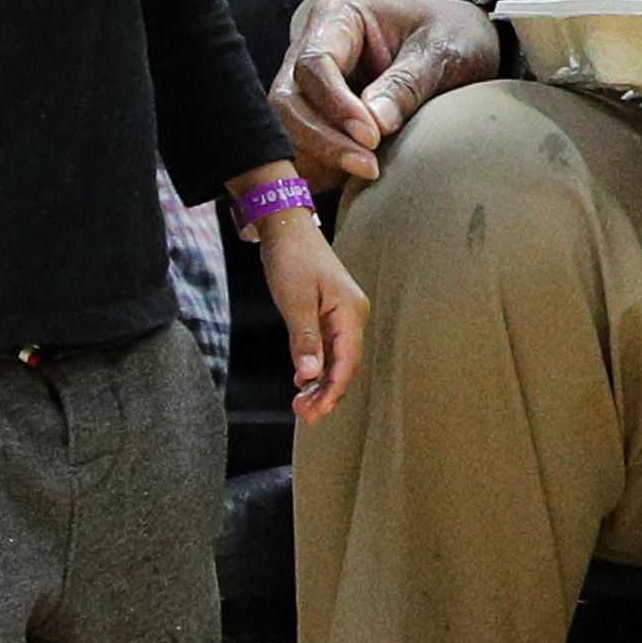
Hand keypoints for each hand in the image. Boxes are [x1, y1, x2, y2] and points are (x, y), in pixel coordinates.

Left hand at [246, 189, 368, 419]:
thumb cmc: (292, 259)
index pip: (347, 362)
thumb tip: (310, 375)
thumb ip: (305, 339)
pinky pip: (329, 348)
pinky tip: (302, 381)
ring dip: (321, 383)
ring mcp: (343, 315)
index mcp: (351, 313)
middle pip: (346, 365)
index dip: (333, 391)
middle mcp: (353, 316)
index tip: (315, 413)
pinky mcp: (331, 314)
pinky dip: (317, 367)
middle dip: (327, 393)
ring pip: (337, 359)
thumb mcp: (294, 301)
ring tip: (301, 404)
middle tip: (303, 414)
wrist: (288, 228)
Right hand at [272, 0, 499, 186]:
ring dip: (321, 157)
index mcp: (338, 18)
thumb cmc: (452, 35)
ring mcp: (312, 86)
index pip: (315, 64)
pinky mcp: (321, 117)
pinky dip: (322, 167)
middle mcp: (314, 50)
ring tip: (368, 172)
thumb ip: (408, 83)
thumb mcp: (443, 50)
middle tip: (368, 166)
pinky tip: (354, 180)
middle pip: (291, 101)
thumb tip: (375, 123)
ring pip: (289, 128)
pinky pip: (304, 148)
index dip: (336, 105)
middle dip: (322, 138)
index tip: (371, 136)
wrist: (463, 44)